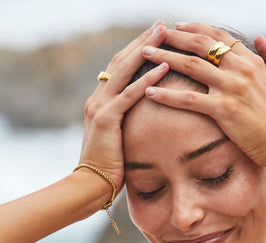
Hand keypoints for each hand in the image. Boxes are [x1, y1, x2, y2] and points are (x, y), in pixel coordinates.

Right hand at [79, 21, 168, 190]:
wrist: (91, 184)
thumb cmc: (110, 165)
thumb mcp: (119, 138)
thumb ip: (126, 122)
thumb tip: (145, 117)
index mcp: (101, 101)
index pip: (120, 68)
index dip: (138, 50)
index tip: (157, 37)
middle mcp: (98, 98)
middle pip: (122, 61)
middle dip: (143, 41)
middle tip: (163, 25)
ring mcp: (100, 107)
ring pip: (124, 71)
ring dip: (146, 51)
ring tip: (164, 35)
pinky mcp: (106, 119)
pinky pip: (129, 95)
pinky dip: (146, 81)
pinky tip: (163, 68)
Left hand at [141, 22, 265, 169]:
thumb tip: (261, 38)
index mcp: (252, 62)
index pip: (219, 37)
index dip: (196, 28)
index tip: (179, 26)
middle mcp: (240, 70)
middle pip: (201, 45)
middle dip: (174, 37)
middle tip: (154, 34)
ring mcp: (231, 88)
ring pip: (191, 66)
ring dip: (165, 57)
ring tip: (144, 54)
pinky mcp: (224, 110)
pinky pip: (189, 99)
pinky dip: (167, 95)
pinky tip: (150, 92)